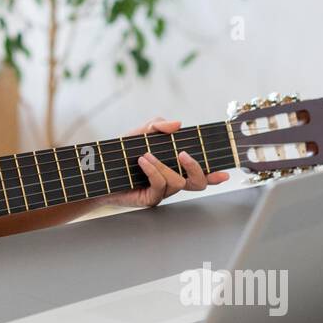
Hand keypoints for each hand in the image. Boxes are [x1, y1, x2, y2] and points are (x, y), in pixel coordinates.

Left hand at [97, 117, 231, 209]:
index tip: (225, 172)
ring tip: (146, 155)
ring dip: (164, 165)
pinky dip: (154, 170)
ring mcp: (162, 192)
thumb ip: (157, 126)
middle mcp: (172, 180)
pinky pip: (161, 185)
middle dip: (196, 167)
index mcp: (175, 166)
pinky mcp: (150, 199)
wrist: (97, 171)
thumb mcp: (138, 134)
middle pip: (198, 182)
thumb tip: (178, 124)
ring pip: (178, 182)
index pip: (200, 171)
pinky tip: (143, 161)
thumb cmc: (120, 154)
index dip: (214, 174)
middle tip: (183, 154)